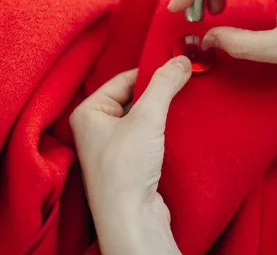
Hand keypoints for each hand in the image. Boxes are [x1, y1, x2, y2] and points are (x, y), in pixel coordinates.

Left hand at [70, 57, 191, 254]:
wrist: (132, 220)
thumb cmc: (125, 171)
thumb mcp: (146, 118)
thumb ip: (164, 85)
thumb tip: (181, 60)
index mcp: (89, 112)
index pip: (124, 78)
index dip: (152, 72)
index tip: (177, 66)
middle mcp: (96, 127)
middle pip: (134, 96)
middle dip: (159, 91)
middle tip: (184, 81)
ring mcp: (112, 146)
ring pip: (143, 115)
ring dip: (163, 109)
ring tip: (184, 101)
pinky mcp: (129, 162)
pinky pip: (147, 133)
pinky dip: (163, 127)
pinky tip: (180, 124)